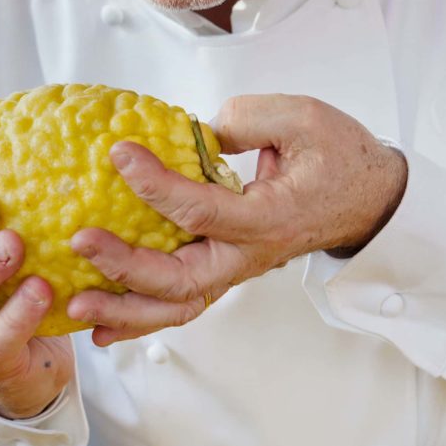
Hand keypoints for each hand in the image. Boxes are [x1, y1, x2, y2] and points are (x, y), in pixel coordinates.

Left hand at [68, 94, 406, 344]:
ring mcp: (237, 269)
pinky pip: (182, 303)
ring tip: (77, 306)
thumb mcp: (302, 119)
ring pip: (179, 306)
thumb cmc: (339, 158)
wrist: (368, 198)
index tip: (120, 152)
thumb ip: (245, 119)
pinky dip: (141, 319)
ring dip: (126, 312)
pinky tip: (102, 326)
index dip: (156, 183)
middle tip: (81, 242)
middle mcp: (250, 254)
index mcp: (270, 217)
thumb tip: (189, 132)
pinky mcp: (226, 270)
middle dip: (125, 267)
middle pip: (182, 279)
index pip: (202, 210)